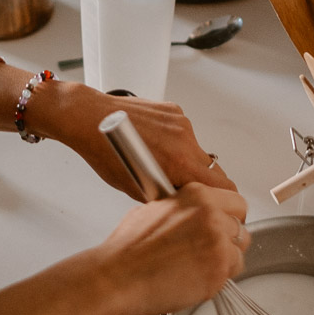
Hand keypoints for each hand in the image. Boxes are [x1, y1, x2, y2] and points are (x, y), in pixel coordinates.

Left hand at [29, 83, 237, 198]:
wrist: (91, 118)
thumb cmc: (105, 152)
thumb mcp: (136, 188)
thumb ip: (165, 196)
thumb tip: (180, 203)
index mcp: (181, 163)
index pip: (223, 186)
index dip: (222, 198)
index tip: (217, 203)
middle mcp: (186, 140)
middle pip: (212, 168)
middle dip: (201, 179)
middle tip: (180, 183)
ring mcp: (181, 123)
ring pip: (196, 149)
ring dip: (185, 158)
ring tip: (157, 159)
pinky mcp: (174, 111)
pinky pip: (184, 132)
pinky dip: (174, 140)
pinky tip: (153, 142)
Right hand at [92, 183, 249, 314]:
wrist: (117, 278)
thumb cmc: (127, 249)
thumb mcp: (154, 209)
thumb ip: (183, 208)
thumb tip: (192, 213)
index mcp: (196, 195)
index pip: (236, 202)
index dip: (229, 217)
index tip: (222, 225)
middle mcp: (210, 215)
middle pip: (241, 228)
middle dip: (228, 240)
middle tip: (207, 251)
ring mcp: (217, 243)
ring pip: (239, 252)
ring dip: (225, 261)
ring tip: (197, 266)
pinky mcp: (218, 270)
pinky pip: (231, 275)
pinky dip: (217, 279)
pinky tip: (194, 278)